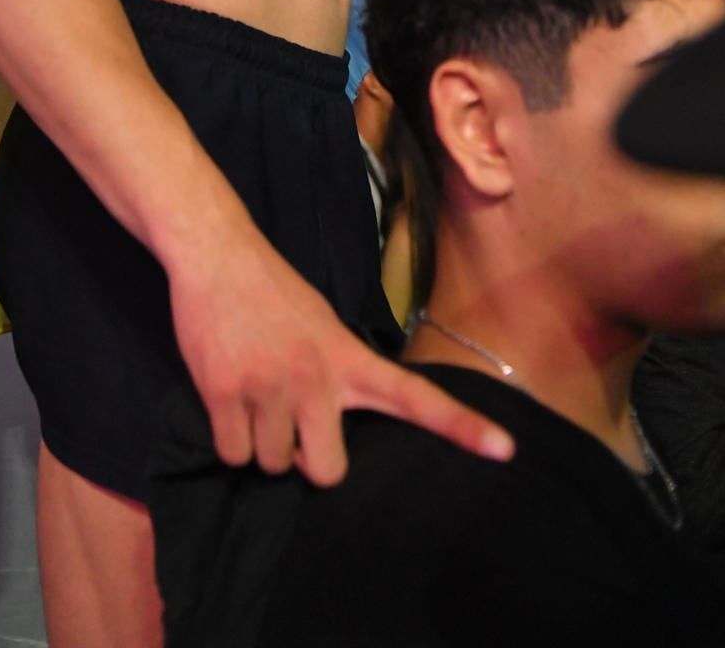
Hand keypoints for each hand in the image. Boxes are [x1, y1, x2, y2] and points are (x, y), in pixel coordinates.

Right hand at [169, 230, 511, 485]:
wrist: (217, 252)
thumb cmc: (271, 290)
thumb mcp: (324, 323)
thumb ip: (341, 371)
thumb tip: (338, 427)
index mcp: (349, 357)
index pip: (415, 395)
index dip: (461, 427)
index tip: (506, 450)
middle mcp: (316, 377)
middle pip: (326, 471)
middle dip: (307, 458)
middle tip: (293, 424)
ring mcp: (270, 386)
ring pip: (272, 463)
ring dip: (261, 444)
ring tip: (254, 394)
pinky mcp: (225, 391)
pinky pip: (233, 453)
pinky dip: (229, 440)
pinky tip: (228, 399)